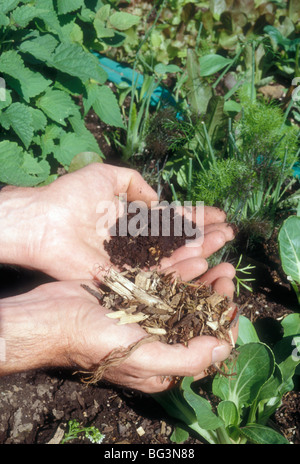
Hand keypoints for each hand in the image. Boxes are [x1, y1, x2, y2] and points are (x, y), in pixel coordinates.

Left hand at [0, 163, 234, 280]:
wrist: (46, 222)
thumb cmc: (72, 196)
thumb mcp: (108, 176)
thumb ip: (135, 184)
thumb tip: (157, 200)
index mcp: (133, 221)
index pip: (171, 220)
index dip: (194, 216)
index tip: (217, 214)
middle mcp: (137, 244)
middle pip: (177, 241)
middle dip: (204, 235)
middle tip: (229, 231)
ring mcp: (133, 263)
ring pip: (173, 259)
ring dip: (200, 250)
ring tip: (224, 242)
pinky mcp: (126, 279)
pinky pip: (158, 277)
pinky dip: (181, 270)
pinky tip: (204, 261)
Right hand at [0, 263, 236, 392]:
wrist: (52, 318)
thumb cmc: (96, 343)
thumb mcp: (144, 357)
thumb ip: (187, 358)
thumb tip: (223, 349)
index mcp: (162, 365)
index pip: (204, 348)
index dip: (223, 326)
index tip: (233, 304)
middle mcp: (158, 340)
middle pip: (196, 317)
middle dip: (215, 296)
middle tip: (228, 275)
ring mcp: (145, 316)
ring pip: (183, 296)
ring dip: (203, 279)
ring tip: (222, 261)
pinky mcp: (134, 295)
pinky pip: (164, 282)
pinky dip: (181, 270)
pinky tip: (196, 256)